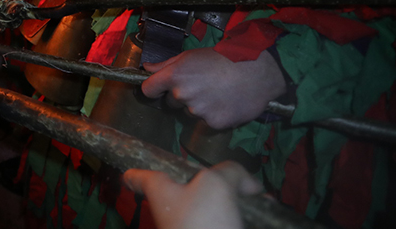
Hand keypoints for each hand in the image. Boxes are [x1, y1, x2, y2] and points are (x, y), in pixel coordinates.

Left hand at [123, 161, 263, 228]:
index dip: (135, 173)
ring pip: (215, 208)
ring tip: (262, 198)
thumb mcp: (215, 184)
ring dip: (239, 201)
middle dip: (218, 183)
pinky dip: (246, 218)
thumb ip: (231, 172)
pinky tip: (267, 213)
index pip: (140, 179)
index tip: (129, 173)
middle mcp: (173, 210)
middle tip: (242, 181)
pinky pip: (227, 223)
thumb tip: (249, 184)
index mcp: (162, 191)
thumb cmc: (202, 222)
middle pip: (187, 189)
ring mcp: (192, 227)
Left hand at [141, 47, 286, 128]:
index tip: (159, 88)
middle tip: (201, 85)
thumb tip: (146, 68)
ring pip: (190, 112)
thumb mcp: (191, 55)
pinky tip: (225, 103)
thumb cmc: (223, 58)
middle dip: (181, 96)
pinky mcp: (214, 124)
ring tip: (217, 93)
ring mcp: (198, 111)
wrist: (257, 72)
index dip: (153, 88)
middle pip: (172, 102)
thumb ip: (166, 64)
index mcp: (175, 76)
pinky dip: (214, 115)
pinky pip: (207, 121)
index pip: (148, 89)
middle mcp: (183, 95)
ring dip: (199, 106)